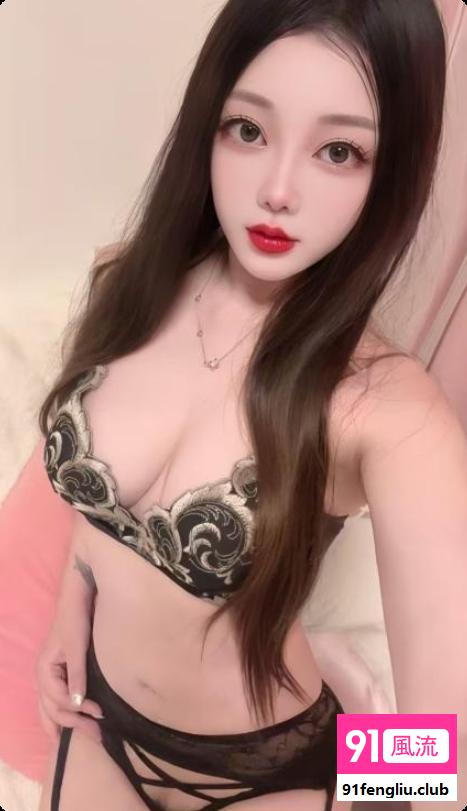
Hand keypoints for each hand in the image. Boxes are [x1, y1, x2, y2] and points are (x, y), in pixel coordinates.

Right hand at [36, 612, 103, 744]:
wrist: (76, 600)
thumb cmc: (75, 620)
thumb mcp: (77, 647)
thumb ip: (77, 675)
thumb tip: (79, 704)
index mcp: (44, 670)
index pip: (58, 700)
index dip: (78, 711)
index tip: (100, 713)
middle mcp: (42, 677)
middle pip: (52, 710)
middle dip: (73, 725)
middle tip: (98, 736)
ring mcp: (48, 676)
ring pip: (49, 709)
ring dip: (65, 725)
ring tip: (82, 739)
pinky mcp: (57, 674)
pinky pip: (53, 701)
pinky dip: (60, 715)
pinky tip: (68, 726)